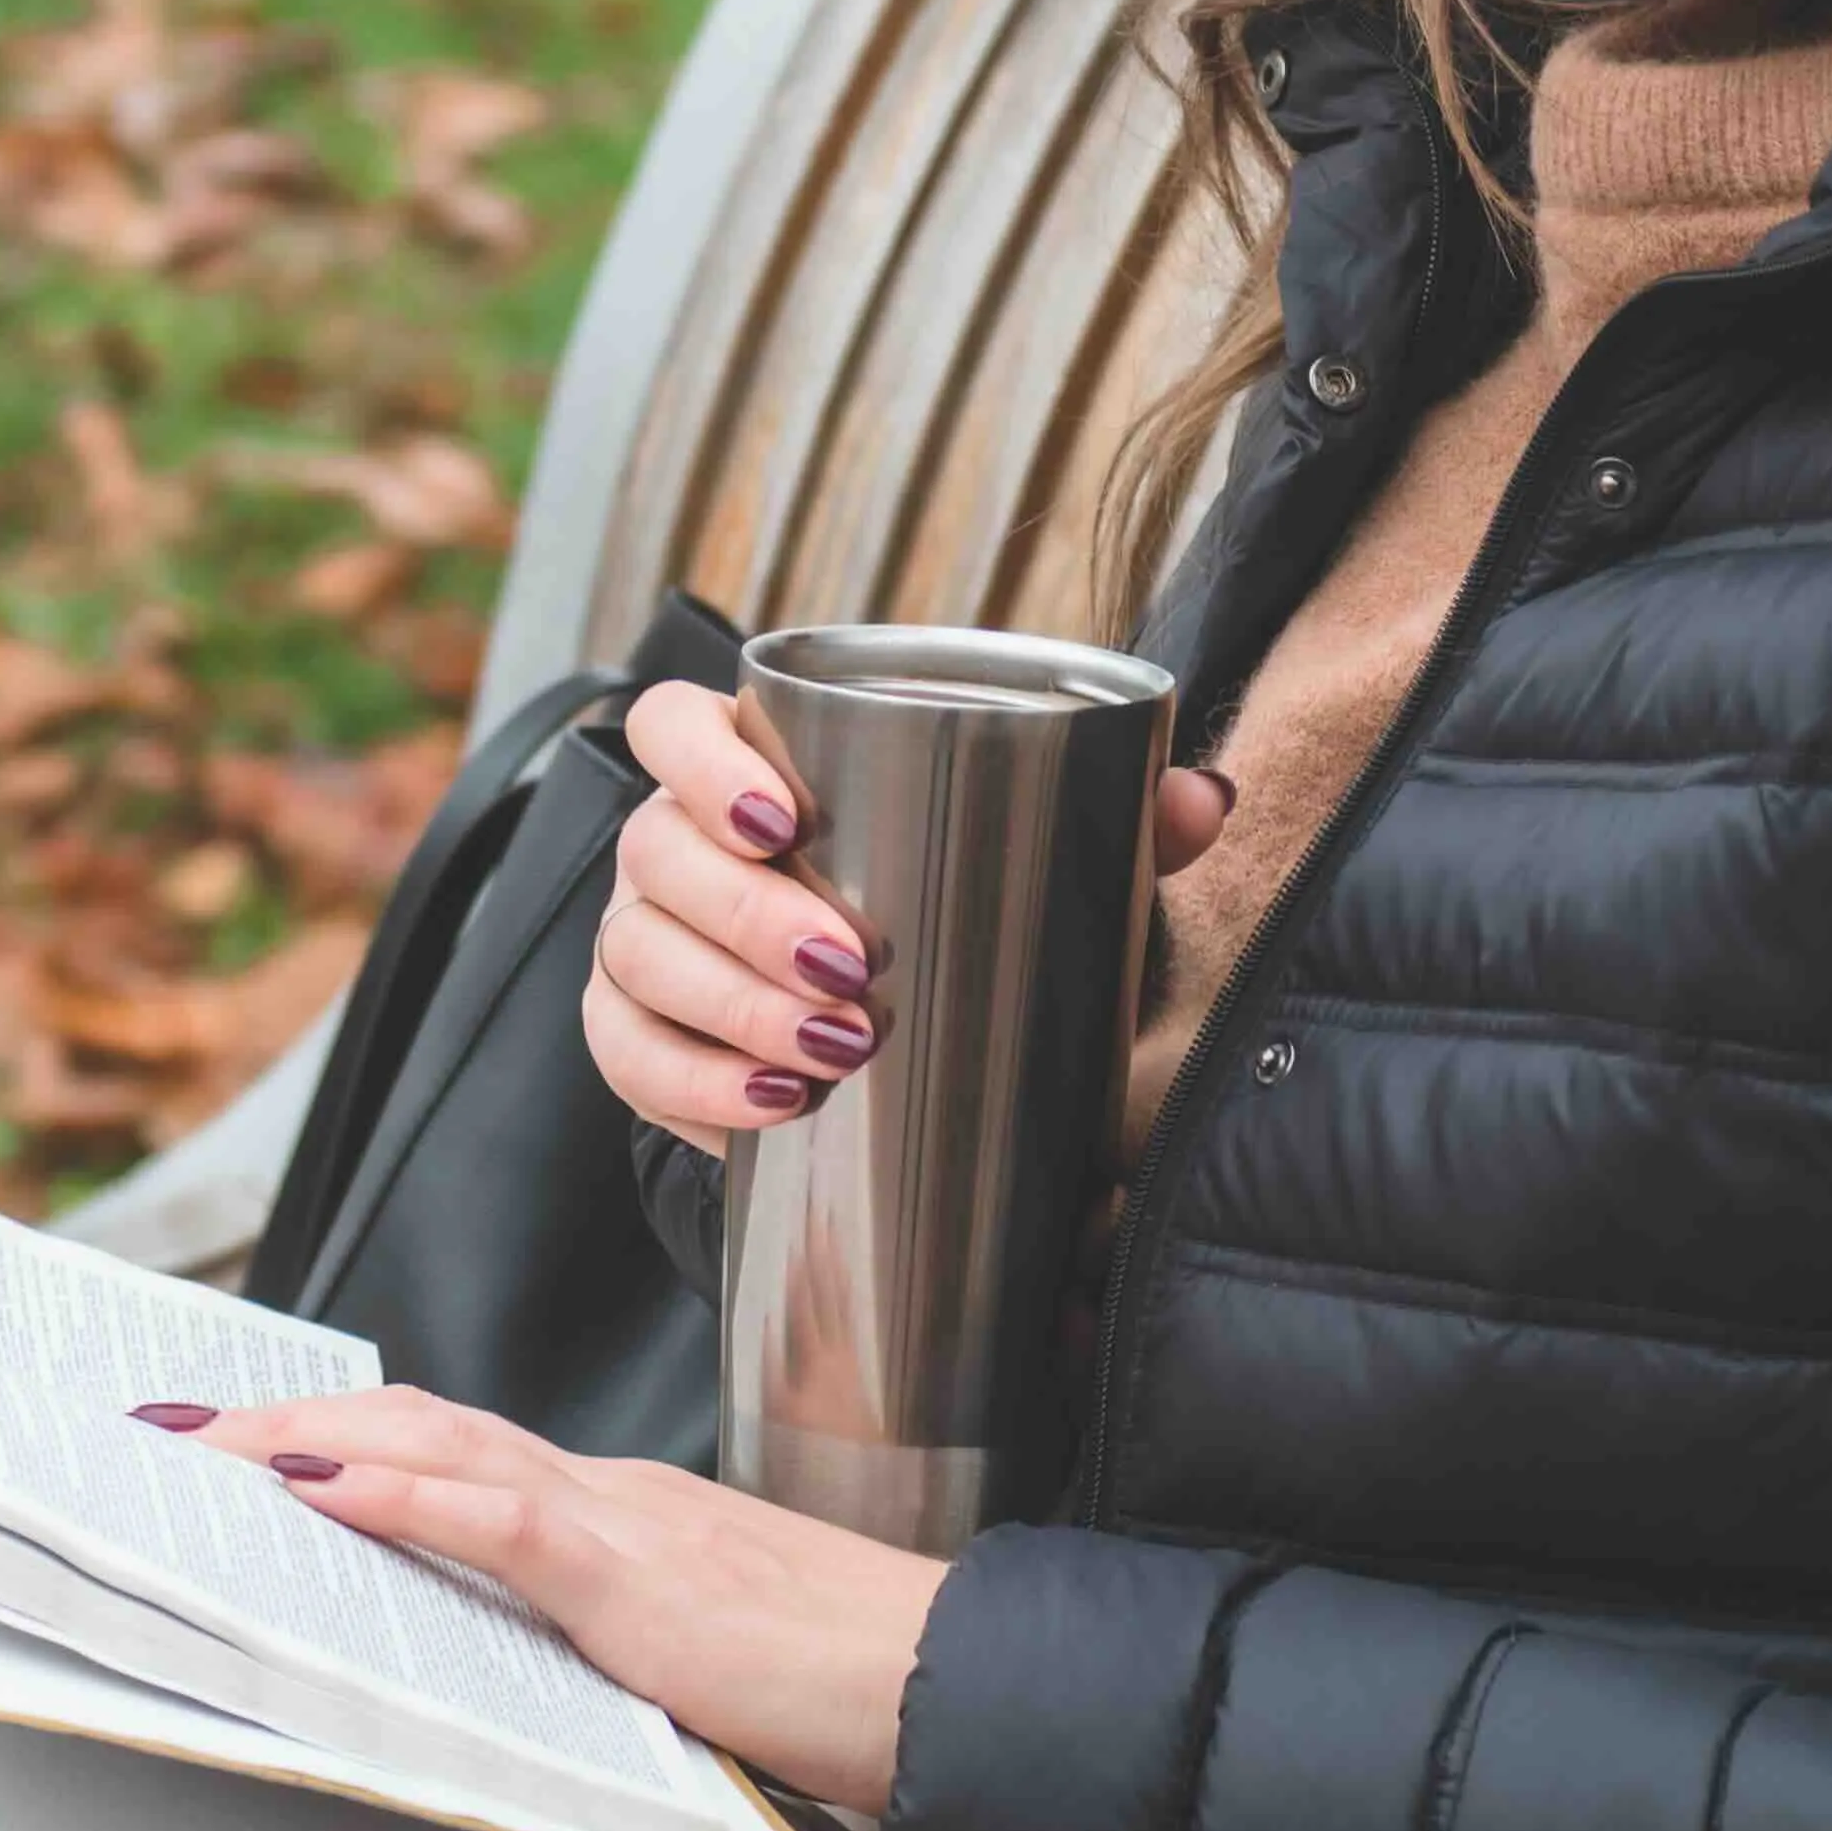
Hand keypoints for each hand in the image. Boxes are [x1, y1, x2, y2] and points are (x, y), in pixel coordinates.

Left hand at [142, 1384, 947, 1811]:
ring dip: (307, 1440)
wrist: (944, 1681)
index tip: (244, 1443)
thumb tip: (506, 1661)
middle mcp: (609, 1496)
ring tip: (210, 1446)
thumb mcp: (688, 1656)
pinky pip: (499, 1521)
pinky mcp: (639, 1580)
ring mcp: (623, 1526)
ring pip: (439, 1449)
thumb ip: (601, 1640)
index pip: (451, 1449)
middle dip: (286, 1422)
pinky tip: (325, 1485)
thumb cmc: (838, 1682)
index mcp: (619, 1516)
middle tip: (175, 1429)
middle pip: (419, 1427)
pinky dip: (401, 1495)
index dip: (342, 1433)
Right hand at [589, 678, 1237, 1154]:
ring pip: (639, 958)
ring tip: (832, 1049)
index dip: (704, 762)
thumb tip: (1204, 799)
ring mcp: (639, 942)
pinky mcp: (634, 1039)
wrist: (882, 1034)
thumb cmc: (939, 907)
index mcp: (739, 772)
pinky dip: (696, 1085)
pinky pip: (627, 1057)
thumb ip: (1116, 817)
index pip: (671, 726)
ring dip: (732, 1006)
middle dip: (746, 915)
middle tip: (852, 970)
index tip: (782, 820)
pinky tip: (773, 1104)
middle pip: (657, 854)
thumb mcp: (1029, 860)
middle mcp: (669, 846)